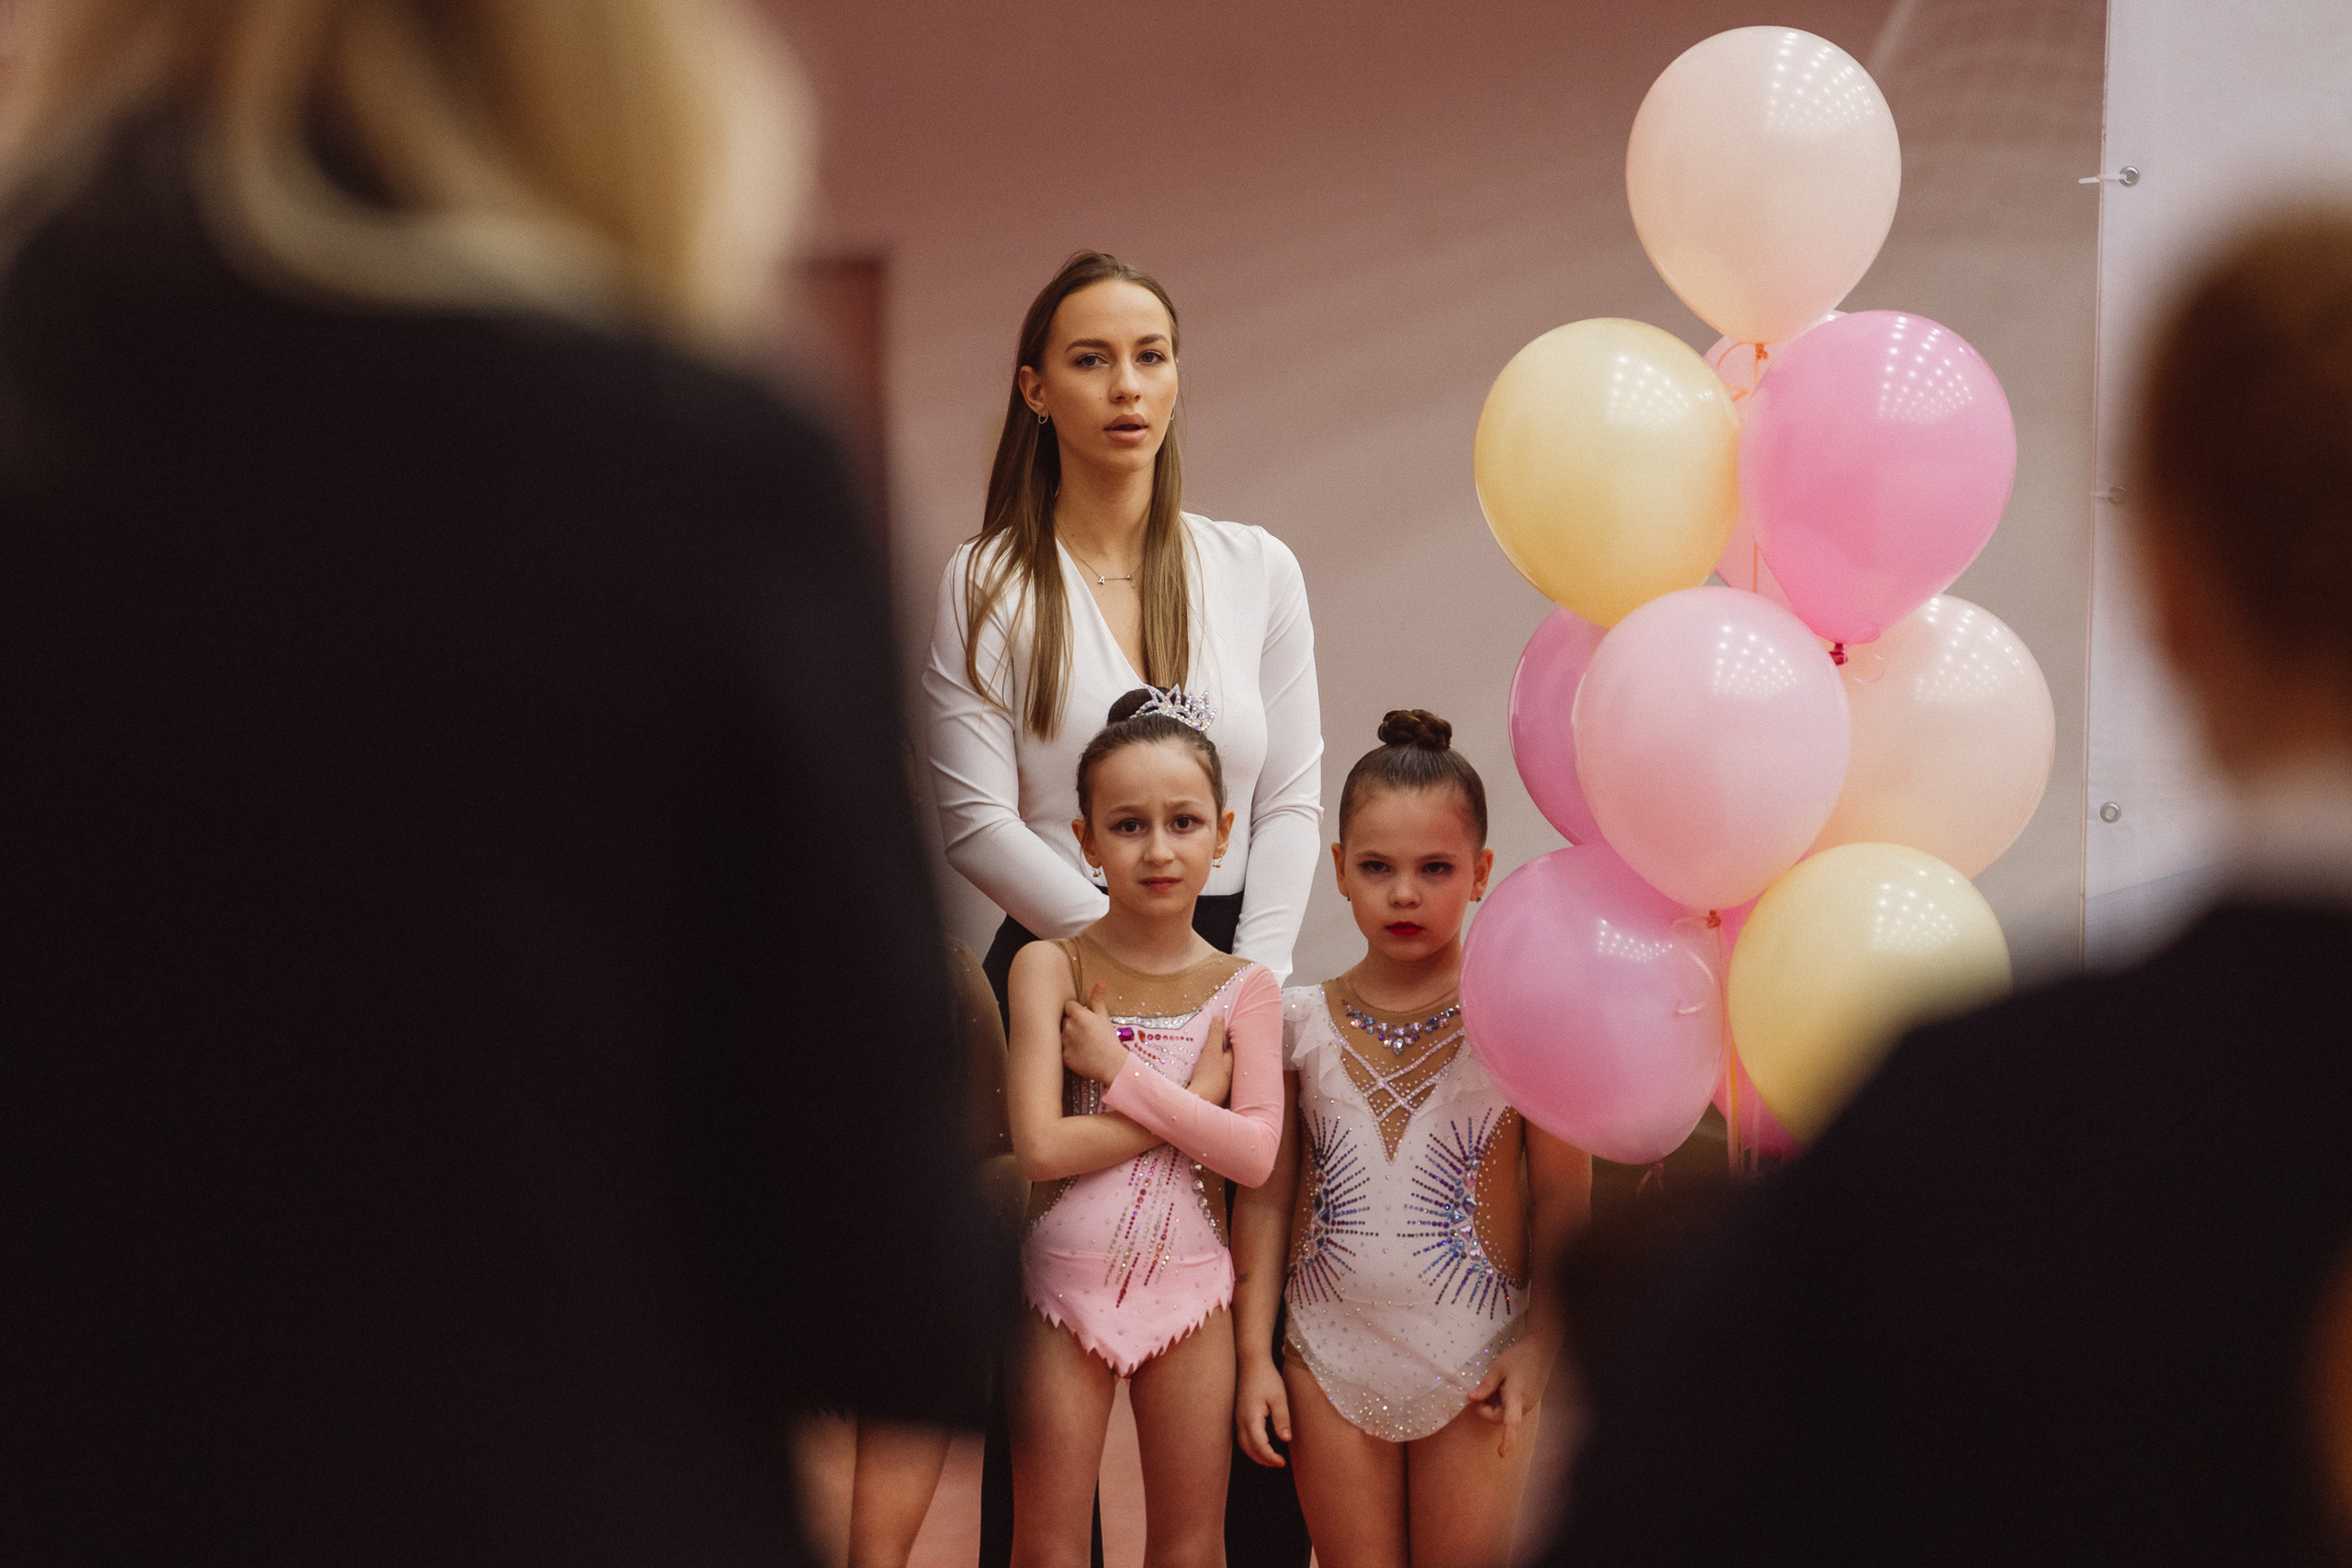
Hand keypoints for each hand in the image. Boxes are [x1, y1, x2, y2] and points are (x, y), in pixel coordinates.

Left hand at [1061, 983, 1129, 1085]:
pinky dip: (1069, 1052)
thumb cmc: (1108, 1039)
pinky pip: (1061, 1050)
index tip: (1085, 1019)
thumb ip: (1097, 999)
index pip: (1069, 1005)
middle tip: (1086, 1033)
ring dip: (1069, 1037)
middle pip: (1064, 1020)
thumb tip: (1100, 982)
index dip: (1077, 1011)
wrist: (1112, 1064)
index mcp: (1078, 1015)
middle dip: (1072, 1024)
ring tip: (1083, 1044)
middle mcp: (1068, 1026)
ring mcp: (1064, 1042)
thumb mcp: (1104, 1017)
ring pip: (1061, 1035)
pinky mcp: (1063, 1056)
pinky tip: (1080, 1054)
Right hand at [1187, 1016, 1230, 1103]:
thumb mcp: (1212, 1050)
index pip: (1234, 1042)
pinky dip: (1207, 1068)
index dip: (1227, 1032)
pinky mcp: (1215, 1088)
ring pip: (1219, 1064)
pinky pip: (1212, 1073)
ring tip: (1201, 1048)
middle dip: (1218, 1045)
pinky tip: (1199, 1067)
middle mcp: (1232, 1071)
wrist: (1201, 1100)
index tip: (1219, 1024)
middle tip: (1208, 1035)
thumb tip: (1220, 1016)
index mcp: (1234, 1060)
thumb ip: (1216, 1033)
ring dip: (1212, 1057)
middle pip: (1226, 1053)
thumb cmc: (1209, 1074)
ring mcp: (1224, 1081)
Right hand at [1234, 1355, 1291, 1467]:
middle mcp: (1240, 1421)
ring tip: (1271, 1458)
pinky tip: (1262, 1445)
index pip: (1259, 1446)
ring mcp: (1237, 1418)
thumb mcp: (1279, 1397)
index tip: (1283, 1462)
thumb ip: (1282, 1419)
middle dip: (1263, 1460)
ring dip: (1256, 1455)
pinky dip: (1251, 1446)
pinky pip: (1242, 1437)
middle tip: (1279, 1463)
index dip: (1270, 1458)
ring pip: (1243, 1445)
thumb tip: (1285, 1440)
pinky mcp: (1237, 1414)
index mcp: (1251, 1418)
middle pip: (1249, 1449)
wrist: (1251, 1362)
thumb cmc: (1266, 1378)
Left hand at [1467, 1335, 1553, 1458]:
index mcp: (1516, 1396)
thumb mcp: (1497, 1368)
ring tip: (1494, 1384)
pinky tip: (1502, 1386)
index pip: (1511, 1422)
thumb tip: (1470, 1399)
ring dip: (1493, 1405)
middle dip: (1485, 1410)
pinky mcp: (1528, 1402)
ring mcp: (1527, 1404)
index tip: (1501, 1454)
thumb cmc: (1518, 1357)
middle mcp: (1524, 1405)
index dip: (1507, 1439)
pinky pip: (1511, 1408)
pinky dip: (1502, 1402)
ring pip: (1505, 1414)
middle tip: (1477, 1394)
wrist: (1540, 1350)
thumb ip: (1485, 1386)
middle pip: (1499, 1418)